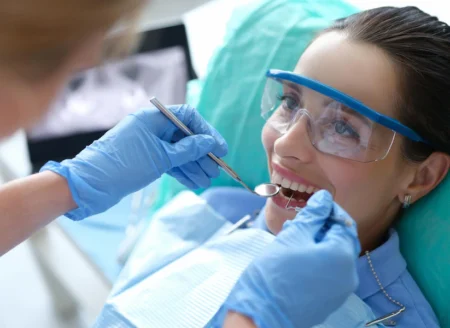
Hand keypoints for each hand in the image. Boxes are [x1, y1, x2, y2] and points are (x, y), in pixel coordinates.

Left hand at [41, 105, 227, 219]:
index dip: (206, 131)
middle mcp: (151, 128)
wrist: (89, 185)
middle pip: (184, 137)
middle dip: (201, 154)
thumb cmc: (124, 166)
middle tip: (216, 169)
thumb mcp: (161, 158)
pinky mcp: (144, 160)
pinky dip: (180, 171)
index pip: (188, 117)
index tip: (220, 148)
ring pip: (177, 152)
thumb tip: (209, 142)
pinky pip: (168, 162)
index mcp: (153, 118)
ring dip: (193, 166)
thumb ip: (188, 149)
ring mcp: (148, 145)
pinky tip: (194, 182)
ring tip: (208, 180)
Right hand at [214, 191, 360, 327]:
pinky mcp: (329, 300)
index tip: (311, 204)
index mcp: (343, 255)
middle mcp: (349, 274)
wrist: (261, 314)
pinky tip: (295, 256)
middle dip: (320, 226)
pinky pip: (328, 272)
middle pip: (340, 240)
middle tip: (297, 221)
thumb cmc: (276, 271)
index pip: (344, 223)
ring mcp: (340, 290)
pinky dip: (316, 259)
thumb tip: (325, 198)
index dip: (329, 210)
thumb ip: (313, 215)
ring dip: (316, 242)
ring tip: (291, 237)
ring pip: (333, 256)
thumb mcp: (293, 236)